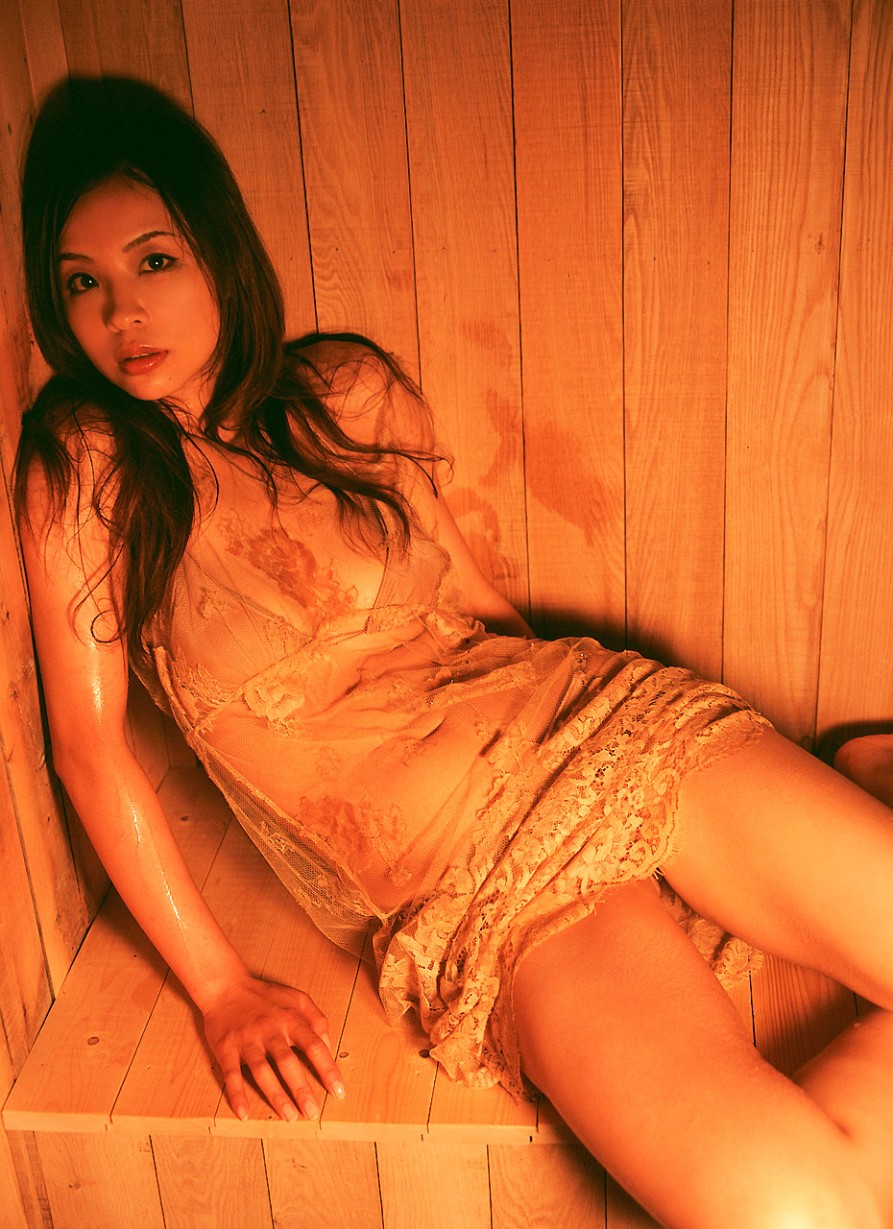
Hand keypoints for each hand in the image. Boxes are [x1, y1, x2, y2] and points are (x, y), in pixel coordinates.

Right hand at [202, 973, 345, 1121]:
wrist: (225, 986)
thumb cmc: (265, 995)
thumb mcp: (297, 998)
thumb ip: (316, 1019)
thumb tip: (328, 1045)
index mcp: (290, 1019)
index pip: (314, 1046)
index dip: (327, 1069)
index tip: (338, 1091)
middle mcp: (270, 1031)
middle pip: (288, 1062)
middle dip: (302, 1089)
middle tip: (313, 1112)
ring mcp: (247, 1040)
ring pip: (262, 1071)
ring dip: (276, 1095)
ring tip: (289, 1116)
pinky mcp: (226, 1049)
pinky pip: (231, 1074)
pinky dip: (237, 1094)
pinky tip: (243, 1113)